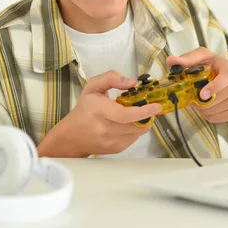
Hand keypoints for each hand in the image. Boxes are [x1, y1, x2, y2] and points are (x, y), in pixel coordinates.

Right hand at [37, 70, 161, 157]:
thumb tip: (132, 82)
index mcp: (99, 111)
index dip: (143, 111)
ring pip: (138, 132)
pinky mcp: (117, 149)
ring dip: (141, 122)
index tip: (156, 107)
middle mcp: (105, 129)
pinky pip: (134, 138)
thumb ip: (111, 78)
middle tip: (147, 106)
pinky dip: (135, 129)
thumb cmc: (84, 110)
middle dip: (146, 115)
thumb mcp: (93, 87)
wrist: (72, 136)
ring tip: (133, 114)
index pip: (125, 115)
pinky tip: (126, 124)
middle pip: (136, 124)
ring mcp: (111, 141)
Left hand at [166, 48, 227, 122]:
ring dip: (201, 107)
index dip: (212, 88)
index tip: (202, 94)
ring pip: (212, 111)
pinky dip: (207, 114)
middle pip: (212, 100)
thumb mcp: (207, 58)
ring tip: (202, 99)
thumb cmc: (221, 68)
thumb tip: (170, 61)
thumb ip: (189, 58)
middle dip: (198, 100)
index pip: (223, 81)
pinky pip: (215, 118)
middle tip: (193, 95)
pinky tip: (208, 105)